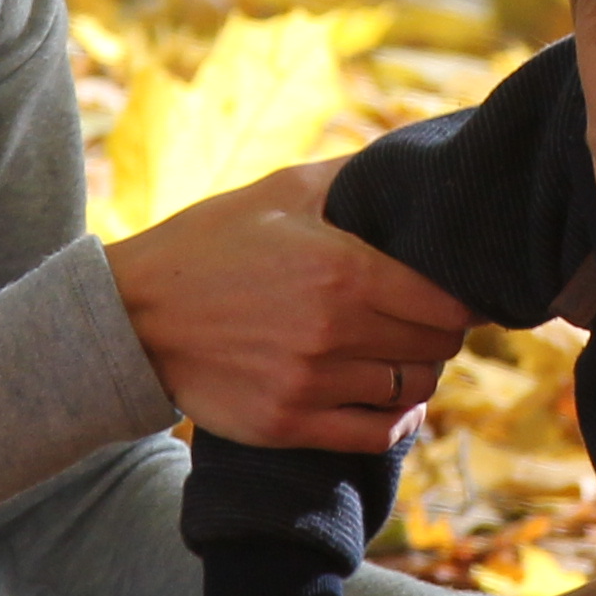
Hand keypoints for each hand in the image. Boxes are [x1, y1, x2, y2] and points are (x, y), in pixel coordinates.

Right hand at [108, 160, 467, 449]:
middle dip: (441, 336)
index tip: (459, 298)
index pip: (446, 303)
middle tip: (427, 326)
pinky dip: (396, 422)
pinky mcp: (287, 423)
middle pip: (436, 349)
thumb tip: (409, 160)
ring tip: (405, 359)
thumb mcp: (280, 193)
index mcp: (342, 269)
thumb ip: (350, 178)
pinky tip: (394, 406)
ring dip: (418, 376)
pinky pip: (374, 435)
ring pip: (411, 391)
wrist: (133, 315)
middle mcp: (334, 330)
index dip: (463, 302)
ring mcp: (310, 382)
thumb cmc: (208, 244)